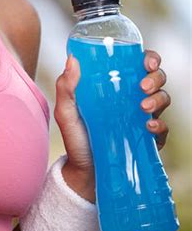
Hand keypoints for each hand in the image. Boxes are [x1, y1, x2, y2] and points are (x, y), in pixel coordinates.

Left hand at [54, 47, 170, 173]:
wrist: (83, 172)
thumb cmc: (75, 137)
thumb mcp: (66, 111)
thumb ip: (66, 86)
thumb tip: (72, 58)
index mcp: (114, 85)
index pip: (137, 63)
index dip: (148, 58)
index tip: (146, 62)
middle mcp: (131, 98)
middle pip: (156, 77)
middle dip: (155, 77)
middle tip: (143, 86)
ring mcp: (141, 118)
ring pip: (163, 98)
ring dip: (158, 98)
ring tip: (143, 107)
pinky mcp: (148, 139)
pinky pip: (163, 128)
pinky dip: (160, 125)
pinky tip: (148, 127)